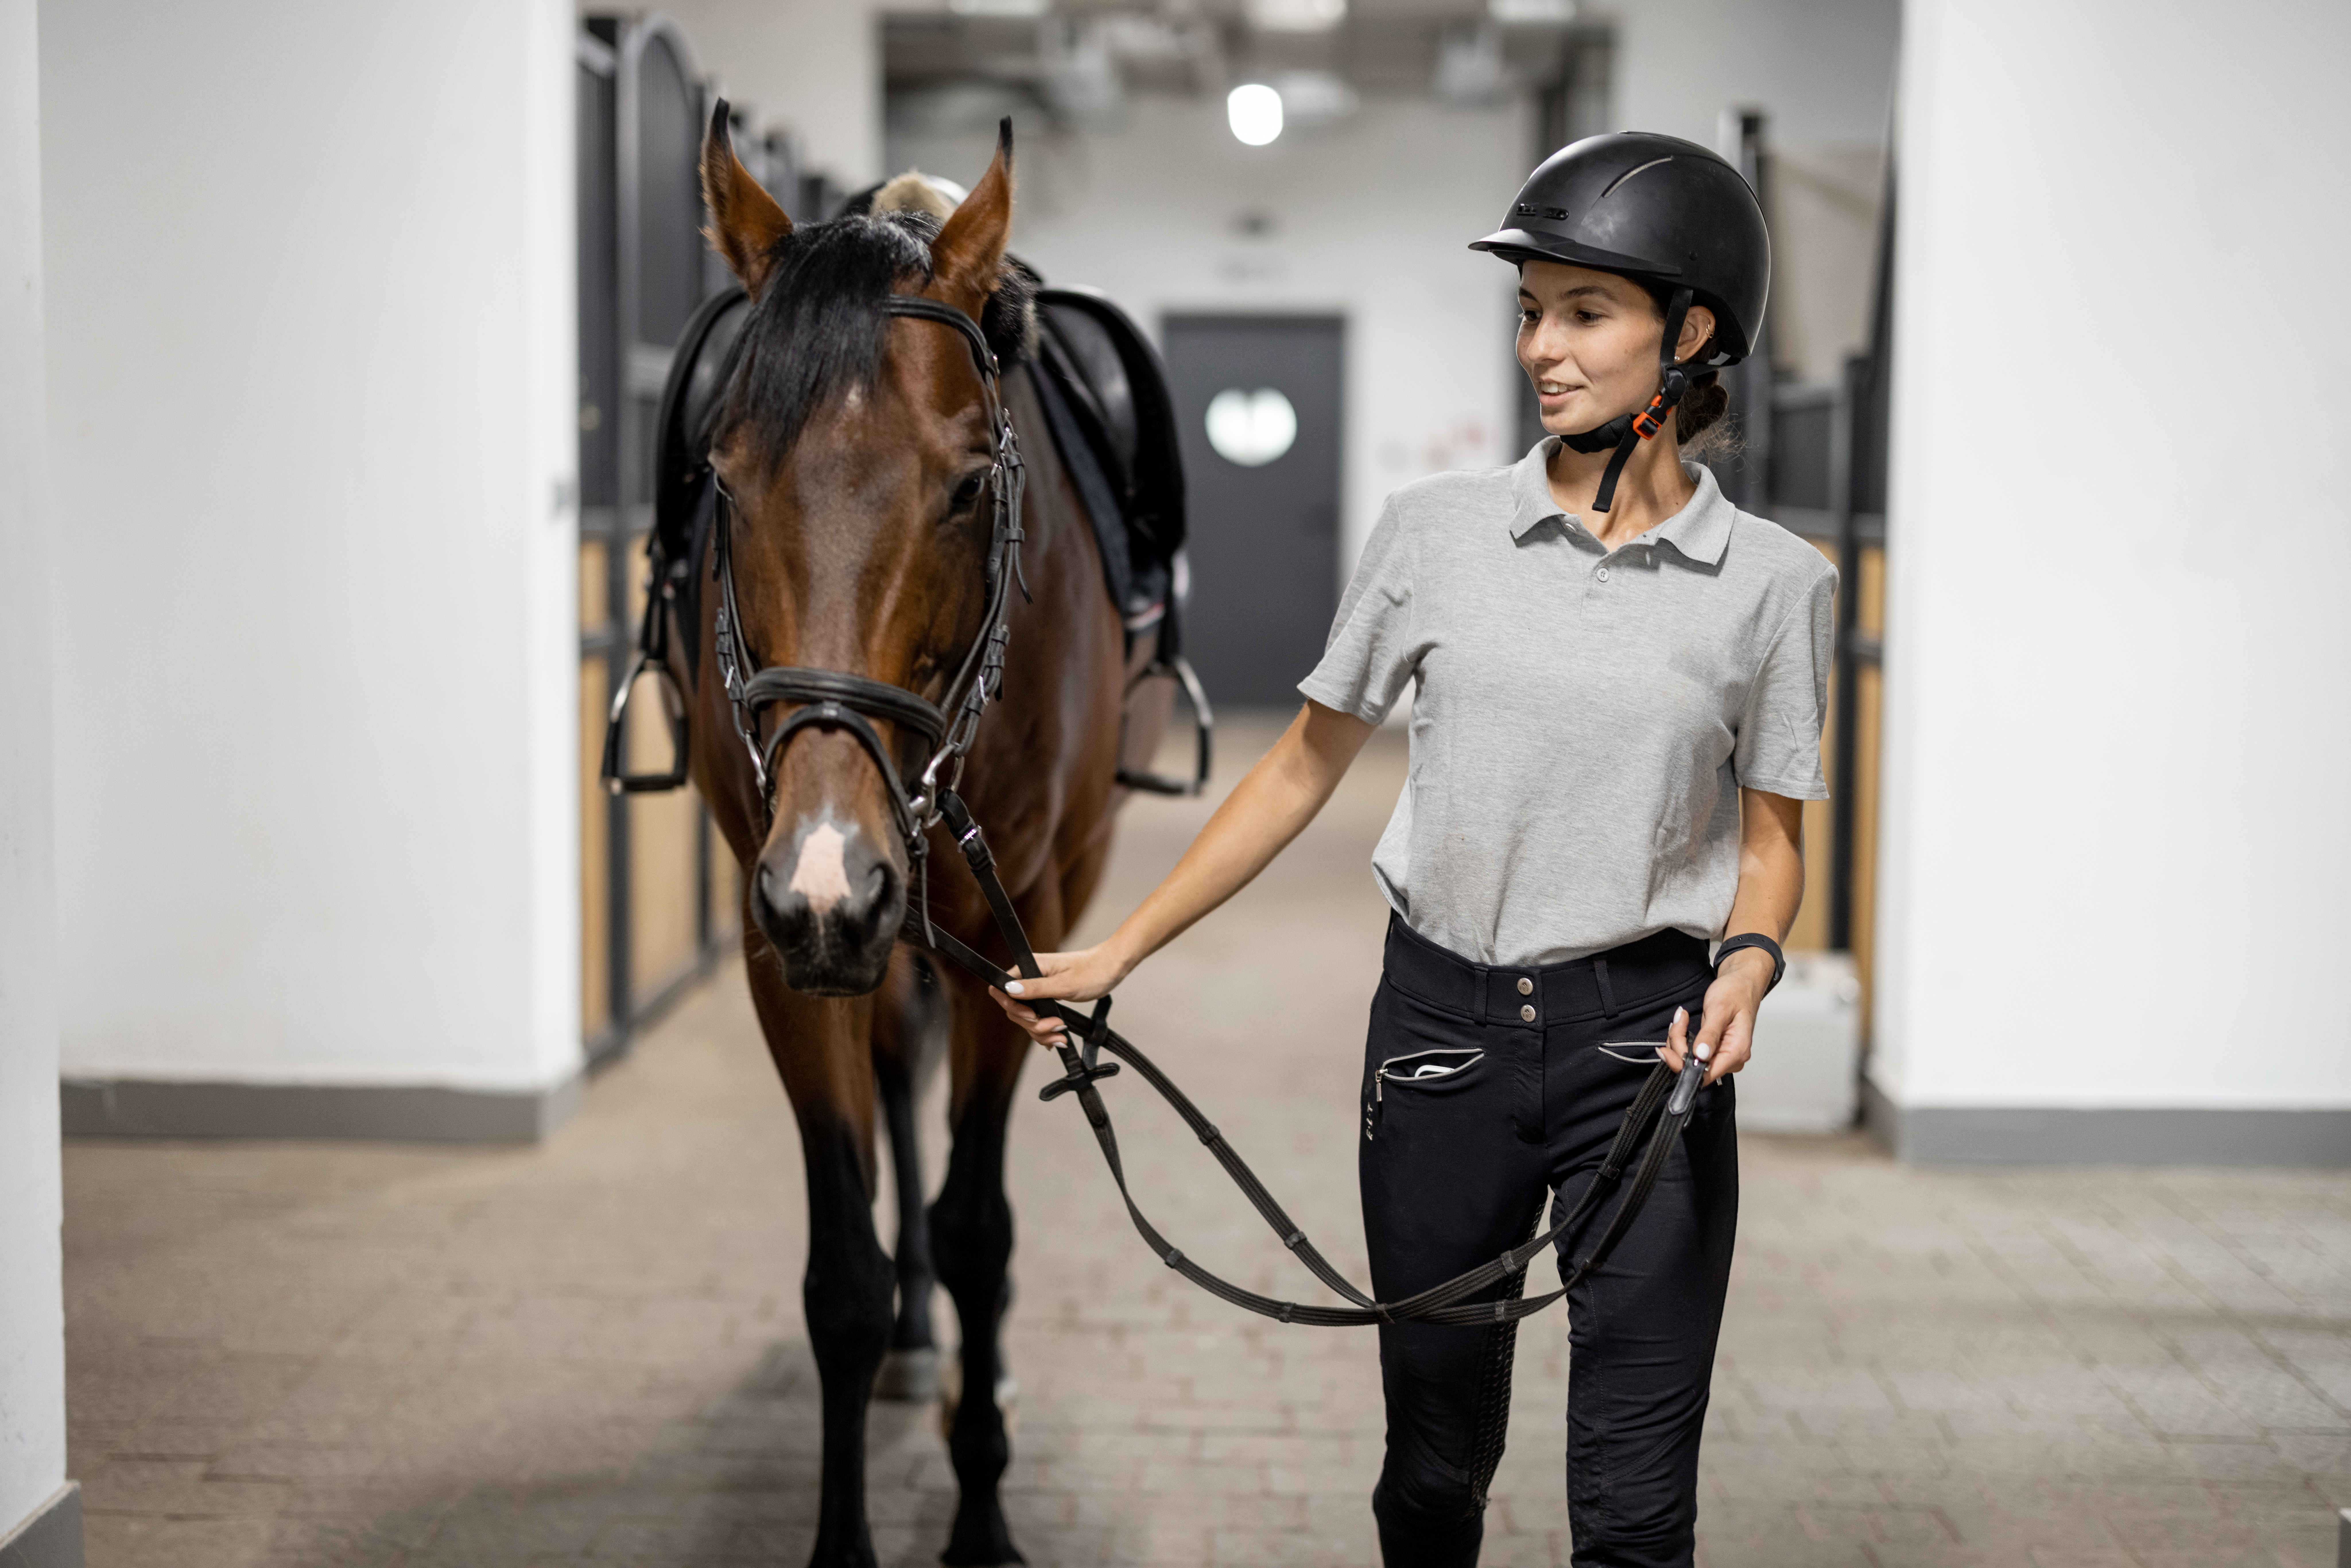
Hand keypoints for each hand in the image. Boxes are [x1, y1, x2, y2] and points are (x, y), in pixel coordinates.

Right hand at [988, 943, 1132, 1048]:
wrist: (1112, 968)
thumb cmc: (1093, 971)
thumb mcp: (1064, 984)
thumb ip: (1036, 988)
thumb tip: (1009, 989)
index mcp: (1030, 967)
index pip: (1002, 989)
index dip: (1013, 1007)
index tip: (1033, 1016)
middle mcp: (1031, 977)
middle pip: (1015, 1009)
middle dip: (1033, 1025)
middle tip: (1055, 1026)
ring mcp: (1039, 989)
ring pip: (1027, 1019)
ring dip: (1042, 1031)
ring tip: (1061, 1035)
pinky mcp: (1048, 998)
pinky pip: (1039, 1019)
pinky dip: (1047, 1031)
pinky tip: (1058, 1037)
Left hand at [1657, 947, 1772, 1085]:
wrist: (1741, 982)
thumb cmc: (1736, 992)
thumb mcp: (1719, 1010)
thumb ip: (1709, 1034)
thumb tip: (1700, 1055)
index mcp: (1737, 1051)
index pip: (1707, 1074)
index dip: (1683, 1066)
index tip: (1667, 1051)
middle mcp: (1731, 1057)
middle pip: (1695, 1067)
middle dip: (1678, 1046)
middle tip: (1677, 1022)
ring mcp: (1722, 1053)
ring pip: (1690, 1059)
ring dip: (1678, 1040)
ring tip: (1681, 1019)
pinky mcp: (1714, 1048)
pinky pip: (1692, 1051)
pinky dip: (1682, 1039)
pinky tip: (1682, 1025)